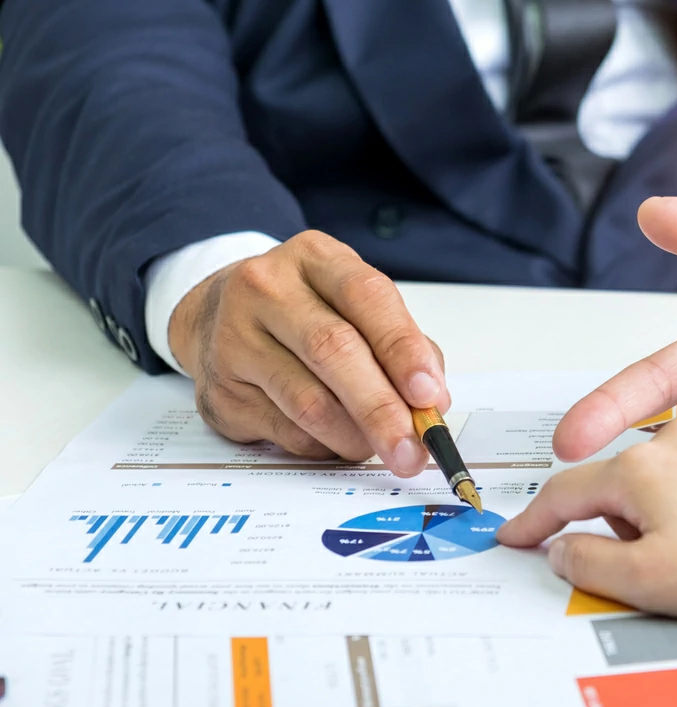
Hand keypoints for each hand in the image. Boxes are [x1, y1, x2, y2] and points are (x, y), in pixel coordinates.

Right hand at [168, 230, 449, 475]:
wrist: (214, 317)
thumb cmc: (304, 311)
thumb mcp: (353, 305)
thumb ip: (398, 345)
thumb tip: (432, 402)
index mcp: (314, 257)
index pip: (366, 296)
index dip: (402, 348)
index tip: (429, 393)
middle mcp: (267, 289)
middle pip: (332, 350)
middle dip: (381, 407)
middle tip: (413, 446)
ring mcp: (235, 339)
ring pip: (307, 402)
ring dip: (357, 436)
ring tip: (385, 448)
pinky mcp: (221, 392)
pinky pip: (287, 432)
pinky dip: (325, 446)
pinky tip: (339, 441)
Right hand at [497, 419, 676, 619]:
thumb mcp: (651, 582)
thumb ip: (588, 565)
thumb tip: (561, 552)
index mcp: (638, 468)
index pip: (565, 494)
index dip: (535, 522)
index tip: (518, 535)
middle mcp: (674, 438)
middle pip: (619, 487)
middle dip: (624, 529)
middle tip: (663, 568)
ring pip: (666, 480)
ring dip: (669, 516)